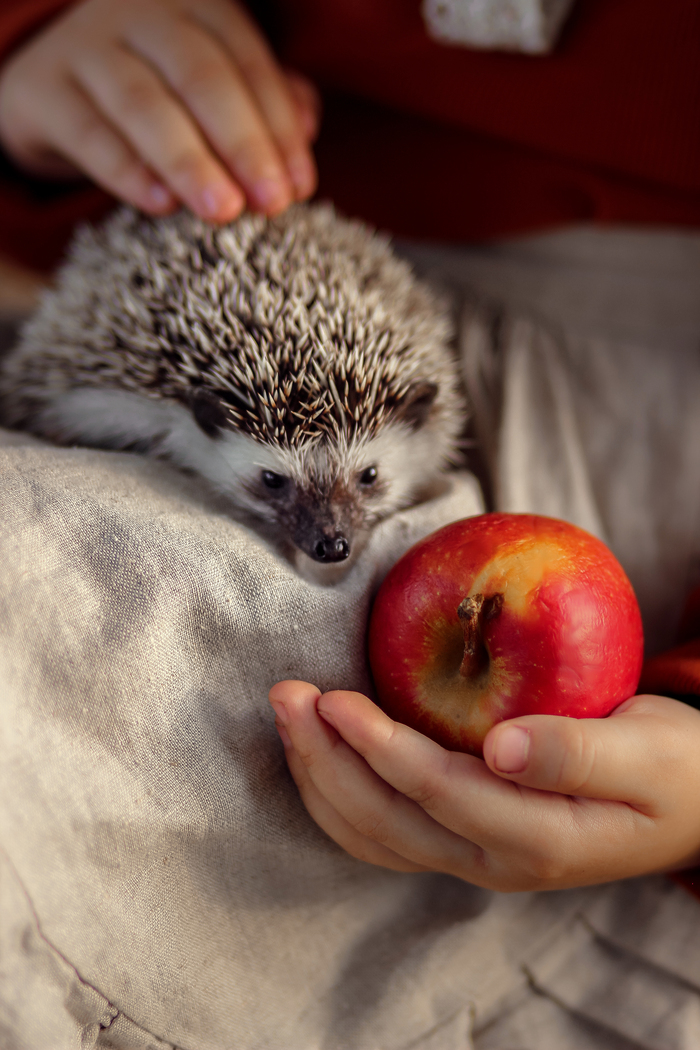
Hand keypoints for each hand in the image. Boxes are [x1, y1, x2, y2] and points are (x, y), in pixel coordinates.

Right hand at [0, 0, 318, 220]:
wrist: (54, 86)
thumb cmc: (156, 89)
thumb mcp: (212, 90)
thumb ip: (265, 103)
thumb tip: (309, 125)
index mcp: (194, 7)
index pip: (246, 63)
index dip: (278, 128)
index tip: (299, 187)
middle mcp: (140, 16)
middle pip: (200, 77)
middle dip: (243, 145)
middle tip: (271, 204)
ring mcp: (87, 49)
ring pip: (143, 103)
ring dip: (189, 161)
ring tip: (223, 211)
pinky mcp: (44, 91)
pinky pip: (88, 132)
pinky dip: (126, 170)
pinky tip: (161, 204)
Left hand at [269, 682, 699, 890]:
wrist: (689, 804)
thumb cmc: (675, 766)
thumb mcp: (649, 752)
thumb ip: (579, 752)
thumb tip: (502, 746)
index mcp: (543, 839)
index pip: (441, 794)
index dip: (380, 748)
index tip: (334, 700)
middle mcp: (497, 862)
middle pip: (389, 821)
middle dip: (328, 759)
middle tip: (287, 695)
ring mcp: (475, 859)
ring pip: (376, 834)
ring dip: (321, 776)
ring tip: (288, 715)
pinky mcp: (464, 842)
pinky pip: (384, 831)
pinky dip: (340, 794)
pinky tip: (318, 751)